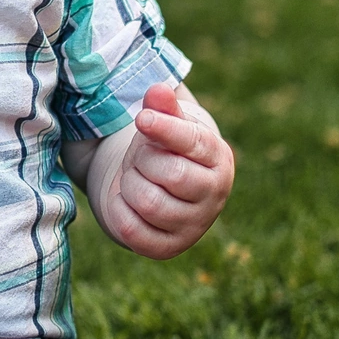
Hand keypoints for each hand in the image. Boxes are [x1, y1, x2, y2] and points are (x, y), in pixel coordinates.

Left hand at [103, 84, 234, 258]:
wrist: (160, 191)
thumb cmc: (164, 149)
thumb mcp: (166, 124)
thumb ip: (163, 108)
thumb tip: (159, 90)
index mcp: (218, 158)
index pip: (193, 142)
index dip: (164, 128)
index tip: (141, 118)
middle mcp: (214, 194)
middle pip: (170, 174)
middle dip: (143, 161)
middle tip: (140, 158)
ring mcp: (194, 225)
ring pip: (148, 202)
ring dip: (129, 185)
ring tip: (135, 178)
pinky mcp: (168, 248)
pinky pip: (132, 231)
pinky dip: (119, 210)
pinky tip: (125, 201)